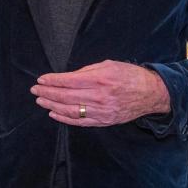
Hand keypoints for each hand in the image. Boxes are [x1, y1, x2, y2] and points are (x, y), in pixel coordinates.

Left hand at [30, 60, 170, 126]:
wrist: (152, 93)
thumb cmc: (130, 75)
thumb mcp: (109, 65)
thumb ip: (87, 71)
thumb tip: (68, 77)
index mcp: (100, 80)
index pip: (69, 81)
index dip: (52, 81)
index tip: (41, 80)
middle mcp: (99, 97)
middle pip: (66, 96)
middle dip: (48, 93)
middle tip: (35, 90)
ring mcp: (101, 111)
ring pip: (70, 110)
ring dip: (52, 106)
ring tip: (40, 101)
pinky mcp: (104, 121)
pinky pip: (80, 121)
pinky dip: (65, 118)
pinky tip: (54, 113)